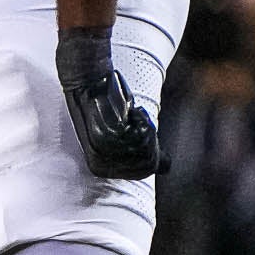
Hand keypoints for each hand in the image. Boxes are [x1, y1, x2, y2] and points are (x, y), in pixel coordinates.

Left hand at [55, 27, 159, 179]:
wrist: (88, 81)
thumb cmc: (107, 107)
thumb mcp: (125, 135)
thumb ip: (140, 151)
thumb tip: (166, 167)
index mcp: (99, 168)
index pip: (143, 173)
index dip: (151, 151)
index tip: (138, 132)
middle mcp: (99, 164)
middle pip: (148, 164)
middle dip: (150, 140)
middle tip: (136, 121)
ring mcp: (101, 151)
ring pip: (147, 149)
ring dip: (145, 127)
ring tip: (129, 115)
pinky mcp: (106, 136)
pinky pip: (141, 134)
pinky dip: (141, 119)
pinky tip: (128, 110)